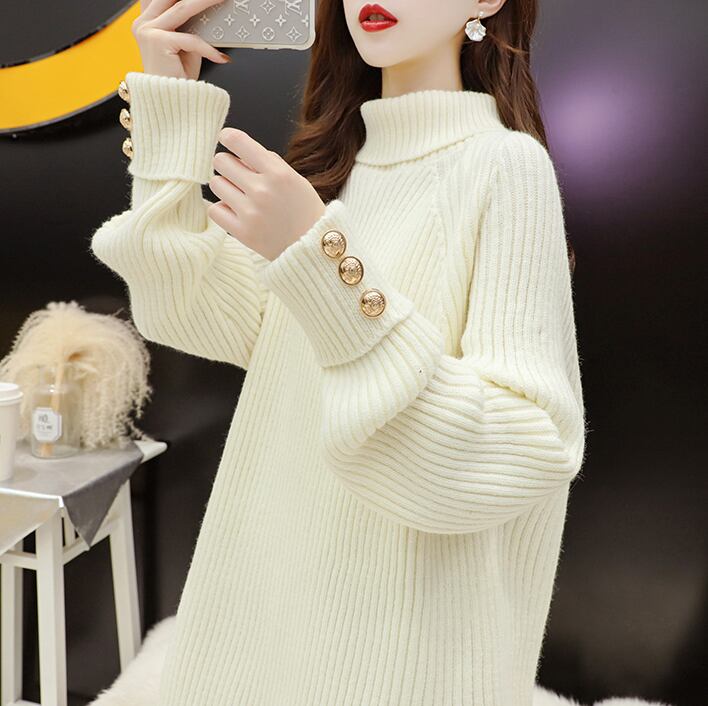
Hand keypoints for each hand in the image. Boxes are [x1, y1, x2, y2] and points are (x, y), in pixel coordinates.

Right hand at [133, 0, 230, 79]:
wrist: (169, 105)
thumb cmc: (177, 78)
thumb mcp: (185, 45)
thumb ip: (189, 25)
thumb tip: (206, 8)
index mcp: (145, 20)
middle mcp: (142, 23)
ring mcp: (147, 31)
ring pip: (182, 8)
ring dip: (206, 2)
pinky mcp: (157, 42)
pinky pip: (191, 39)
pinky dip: (209, 49)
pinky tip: (221, 58)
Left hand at [207, 128, 326, 261]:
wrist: (313, 248)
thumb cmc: (306, 212)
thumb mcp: (296, 180)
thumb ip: (270, 163)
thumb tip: (241, 152)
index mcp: (278, 174)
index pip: (238, 142)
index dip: (228, 137)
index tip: (226, 139)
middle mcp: (262, 191)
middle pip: (221, 162)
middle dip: (228, 165)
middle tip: (238, 175)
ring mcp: (251, 213)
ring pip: (216, 184)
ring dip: (225, 187)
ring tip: (240, 196)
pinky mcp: (242, 232)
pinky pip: (215, 210)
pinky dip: (222, 209)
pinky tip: (236, 211)